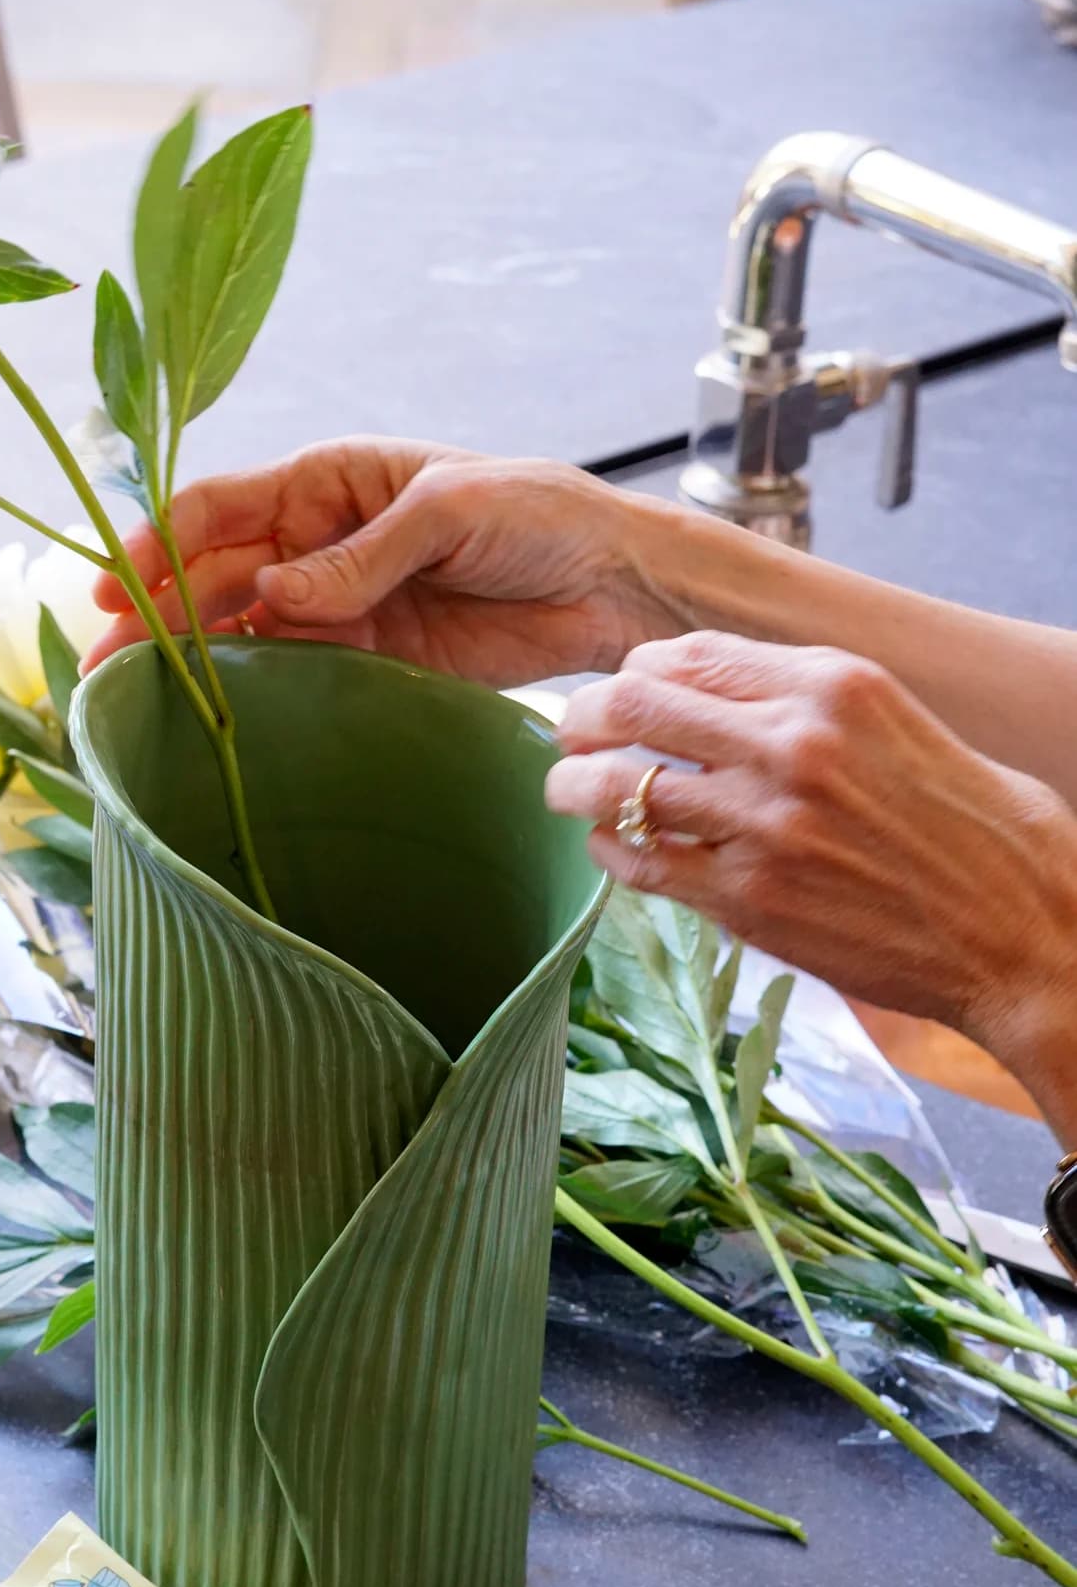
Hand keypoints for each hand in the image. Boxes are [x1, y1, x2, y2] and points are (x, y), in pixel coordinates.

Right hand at [83, 438, 669, 685]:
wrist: (611, 583)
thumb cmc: (537, 514)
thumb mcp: (448, 512)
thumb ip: (359, 556)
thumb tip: (270, 593)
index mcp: (328, 480)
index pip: (218, 509)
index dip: (156, 546)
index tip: (109, 592)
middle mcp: (318, 542)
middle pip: (213, 578)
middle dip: (154, 618)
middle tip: (104, 670)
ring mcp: (339, 606)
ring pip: (240, 633)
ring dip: (187, 664)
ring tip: (134, 704)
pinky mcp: (369, 660)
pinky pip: (294, 676)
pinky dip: (249, 695)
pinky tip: (207, 719)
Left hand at [545, 633, 1076, 1127]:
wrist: (1021, 932)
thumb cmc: (976, 830)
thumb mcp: (899, 724)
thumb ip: (807, 702)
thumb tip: (715, 695)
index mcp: (833, 683)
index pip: (686, 654)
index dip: (632, 671)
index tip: (617, 691)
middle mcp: (793, 743)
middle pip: (633, 703)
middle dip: (582, 716)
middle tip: (564, 733)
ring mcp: (767, 825)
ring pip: (622, 785)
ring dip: (576, 786)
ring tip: (565, 790)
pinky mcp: (751, 902)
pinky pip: (643, 865)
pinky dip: (611, 851)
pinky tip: (608, 848)